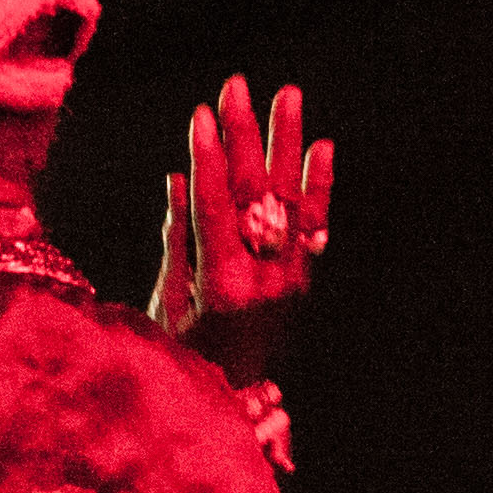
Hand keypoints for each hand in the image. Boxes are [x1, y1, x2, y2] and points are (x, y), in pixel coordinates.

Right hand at [147, 76, 333, 355]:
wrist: (236, 404)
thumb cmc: (185, 359)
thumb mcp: (169, 305)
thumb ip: (177, 241)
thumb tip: (179, 179)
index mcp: (222, 287)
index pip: (214, 209)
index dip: (207, 160)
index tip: (201, 115)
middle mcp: (265, 280)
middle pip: (254, 194)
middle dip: (244, 136)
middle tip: (236, 88)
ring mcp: (290, 280)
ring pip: (290, 200)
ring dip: (288, 144)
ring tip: (287, 96)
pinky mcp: (304, 281)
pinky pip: (314, 226)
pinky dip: (320, 186)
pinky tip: (323, 148)